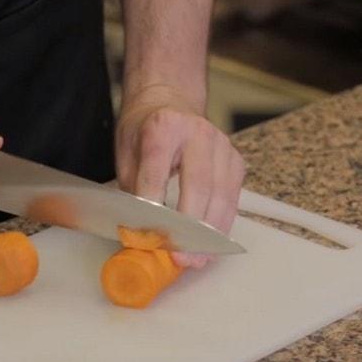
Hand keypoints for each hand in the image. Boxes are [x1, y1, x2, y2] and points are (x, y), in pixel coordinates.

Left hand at [115, 84, 245, 268]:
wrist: (169, 102)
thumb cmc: (145, 130)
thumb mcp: (126, 153)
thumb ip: (133, 188)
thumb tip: (139, 229)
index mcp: (163, 126)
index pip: (157, 171)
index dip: (152, 207)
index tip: (147, 235)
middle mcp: (197, 132)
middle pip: (198, 184)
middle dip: (189, 227)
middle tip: (181, 256)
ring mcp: (221, 146)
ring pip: (221, 195)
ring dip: (210, 233)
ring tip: (197, 259)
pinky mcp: (235, 160)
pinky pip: (233, 198)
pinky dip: (223, 224)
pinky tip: (212, 245)